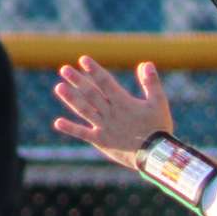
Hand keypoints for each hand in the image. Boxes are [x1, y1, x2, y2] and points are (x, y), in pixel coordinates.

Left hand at [53, 57, 173, 168]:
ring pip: (84, 110)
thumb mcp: (159, 102)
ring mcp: (104, 127)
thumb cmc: (158, 127)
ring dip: (71, 99)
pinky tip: (57, 123)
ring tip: (59, 87)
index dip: (94, 70)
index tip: (83, 60)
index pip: (106, 82)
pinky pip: (83, 134)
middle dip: (77, 80)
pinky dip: (71, 128)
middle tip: (64, 69)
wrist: (155, 155)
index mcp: (124, 102)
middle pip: (91, 94)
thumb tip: (146, 63)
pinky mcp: (101, 141)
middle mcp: (111, 113)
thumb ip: (151, 83)